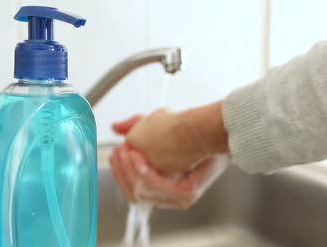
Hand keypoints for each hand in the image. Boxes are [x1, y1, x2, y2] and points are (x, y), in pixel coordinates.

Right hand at [109, 106, 229, 208]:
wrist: (212, 129)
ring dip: (129, 170)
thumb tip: (116, 128)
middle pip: (134, 194)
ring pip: (142, 191)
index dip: (120, 173)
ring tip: (126, 151)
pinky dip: (143, 173)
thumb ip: (134, 129)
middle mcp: (170, 196)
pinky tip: (138, 157)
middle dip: (121, 172)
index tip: (113, 155)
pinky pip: (156, 187)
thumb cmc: (190, 130)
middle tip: (117, 152)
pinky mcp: (186, 194)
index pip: (132, 190)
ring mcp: (179, 198)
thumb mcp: (155, 128)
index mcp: (162, 186)